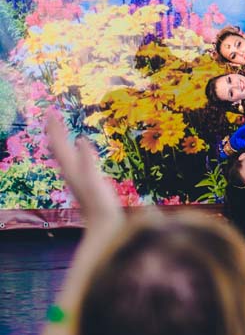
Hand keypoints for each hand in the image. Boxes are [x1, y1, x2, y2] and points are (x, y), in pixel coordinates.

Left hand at [45, 110, 121, 227]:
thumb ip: (87, 160)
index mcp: (71, 168)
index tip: (51, 110)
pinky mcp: (85, 179)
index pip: (59, 143)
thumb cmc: (100, 203)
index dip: (54, 127)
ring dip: (61, 137)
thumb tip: (81, 139)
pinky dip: (74, 148)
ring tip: (61, 126)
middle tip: (52, 112)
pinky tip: (81, 146)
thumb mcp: (94, 180)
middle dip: (55, 129)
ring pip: (64, 152)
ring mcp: (77, 175)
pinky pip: (75, 158)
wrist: (103, 224)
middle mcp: (70, 170)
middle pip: (58, 146)